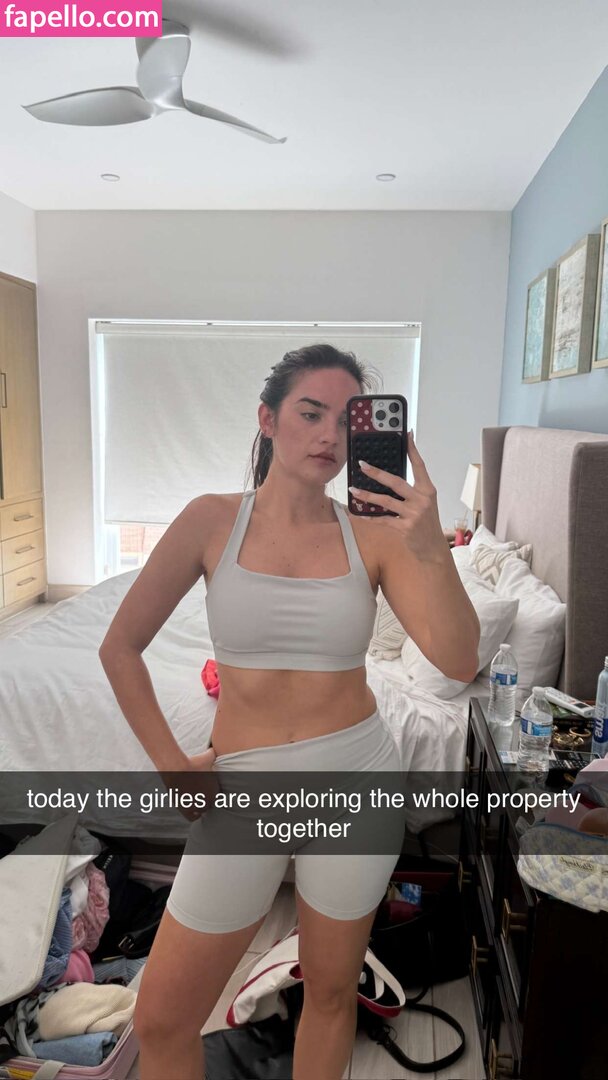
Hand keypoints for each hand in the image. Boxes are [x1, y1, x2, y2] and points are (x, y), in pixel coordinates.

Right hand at [159, 745, 219, 821]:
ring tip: (196, 802)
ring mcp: (197, 806)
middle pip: (209, 805)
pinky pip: (193, 817)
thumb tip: (218, 748)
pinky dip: (193, 815)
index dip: (212, 794)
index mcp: (215, 791)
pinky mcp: (185, 809)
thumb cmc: (193, 762)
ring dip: (200, 808)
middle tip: (202, 795)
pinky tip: (191, 810)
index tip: (207, 791)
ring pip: (201, 811)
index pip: (217, 798)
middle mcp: (208, 801)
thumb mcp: (209, 756)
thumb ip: (216, 754)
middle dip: (207, 800)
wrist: (179, 768)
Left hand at [348, 432, 444, 561]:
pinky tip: (358, 513)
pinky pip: (382, 520)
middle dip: (377, 473)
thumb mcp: (425, 503)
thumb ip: (412, 491)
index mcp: (428, 490)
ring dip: (367, 495)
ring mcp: (414, 514)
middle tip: (362, 465)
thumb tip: (389, 477)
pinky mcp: (405, 528)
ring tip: (353, 489)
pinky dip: (369, 516)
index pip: (419, 466)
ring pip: (386, 501)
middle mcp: (422, 500)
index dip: (413, 450)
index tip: (406, 435)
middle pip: (396, 482)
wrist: (433, 548)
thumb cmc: (426, 523)